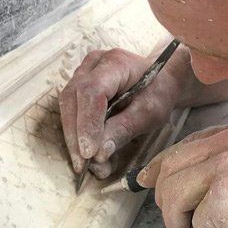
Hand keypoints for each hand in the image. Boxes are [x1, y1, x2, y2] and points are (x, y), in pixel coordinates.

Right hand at [59, 46, 186, 177]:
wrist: (159, 81)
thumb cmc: (158, 93)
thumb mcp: (150, 113)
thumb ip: (124, 130)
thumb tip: (98, 155)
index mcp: (116, 62)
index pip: (92, 91)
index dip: (87, 123)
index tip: (88, 153)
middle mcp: (94, 63)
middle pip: (73, 98)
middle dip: (76, 135)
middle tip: (83, 165)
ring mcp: (83, 71)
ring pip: (67, 105)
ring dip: (72, 137)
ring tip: (84, 165)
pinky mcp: (79, 84)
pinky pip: (70, 109)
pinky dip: (75, 133)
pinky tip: (84, 153)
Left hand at [139, 114, 227, 227]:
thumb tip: (216, 186)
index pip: (191, 143)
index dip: (165, 165)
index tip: (150, 181)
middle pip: (172, 166)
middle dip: (165, 199)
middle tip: (178, 226)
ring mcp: (226, 165)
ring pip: (175, 195)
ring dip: (184, 224)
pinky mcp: (224, 197)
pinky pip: (199, 226)